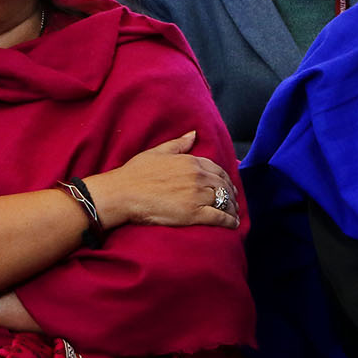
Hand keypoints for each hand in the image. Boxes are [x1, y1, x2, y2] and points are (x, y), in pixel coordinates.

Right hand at [84, 131, 240, 230]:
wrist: (123, 193)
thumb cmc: (135, 173)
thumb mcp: (158, 152)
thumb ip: (179, 144)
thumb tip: (194, 134)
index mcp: (191, 161)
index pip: (217, 169)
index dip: (225, 178)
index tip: (228, 185)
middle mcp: (198, 177)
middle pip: (223, 185)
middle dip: (231, 193)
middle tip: (234, 201)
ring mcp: (197, 195)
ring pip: (224, 200)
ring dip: (232, 207)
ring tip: (234, 214)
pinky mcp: (194, 214)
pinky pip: (219, 216)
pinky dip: (229, 220)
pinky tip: (233, 224)